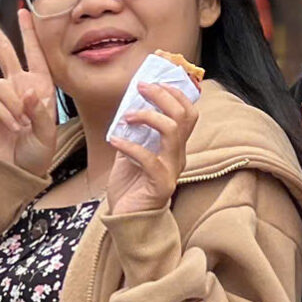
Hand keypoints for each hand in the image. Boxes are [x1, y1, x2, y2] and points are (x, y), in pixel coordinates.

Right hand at [0, 4, 62, 176]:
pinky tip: (13, 127)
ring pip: (0, 83)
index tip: (23, 11)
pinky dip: (5, 114)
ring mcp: (2, 97)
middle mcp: (20, 86)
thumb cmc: (38, 153)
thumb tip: (26, 90)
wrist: (17, 172)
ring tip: (22, 124)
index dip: (29, 32)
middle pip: (3, 51)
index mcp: (40, 86)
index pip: (34, 53)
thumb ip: (40, 112)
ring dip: (13, 104)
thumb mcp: (48, 134)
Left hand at [104, 79, 198, 216]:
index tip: (151, 80)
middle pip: (184, 116)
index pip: (187, 112)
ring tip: (126, 117)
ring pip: (172, 132)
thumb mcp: (129, 151)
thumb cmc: (130, 186)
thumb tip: (127, 104)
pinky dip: (130, 146)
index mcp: (174, 146)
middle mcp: (177, 155)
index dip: (174, 92)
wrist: (127, 220)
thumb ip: (132, 131)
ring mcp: (171, 170)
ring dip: (148, 117)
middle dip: (163, 96)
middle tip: (141, 87)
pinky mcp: (160, 185)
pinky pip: (149, 159)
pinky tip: (114, 141)